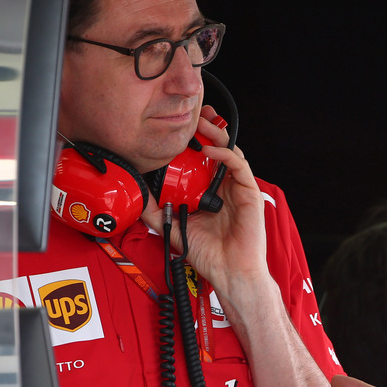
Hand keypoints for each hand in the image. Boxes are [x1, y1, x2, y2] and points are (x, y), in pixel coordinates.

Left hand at [141, 106, 268, 299]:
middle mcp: (225, 186)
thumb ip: (156, 212)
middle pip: (217, 149)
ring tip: (201, 123)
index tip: (177, 128)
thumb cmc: (208, 254)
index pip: (201, 159)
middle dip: (206, 129)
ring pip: (230, 152)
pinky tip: (210, 150)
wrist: (229, 272)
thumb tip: (136, 197)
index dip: (193, 141)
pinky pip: (239, 167)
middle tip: (191, 114)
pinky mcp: (250, 193)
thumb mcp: (173, 229)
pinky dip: (225, 155)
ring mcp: (238, 188)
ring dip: (216, 135)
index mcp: (209, 192)